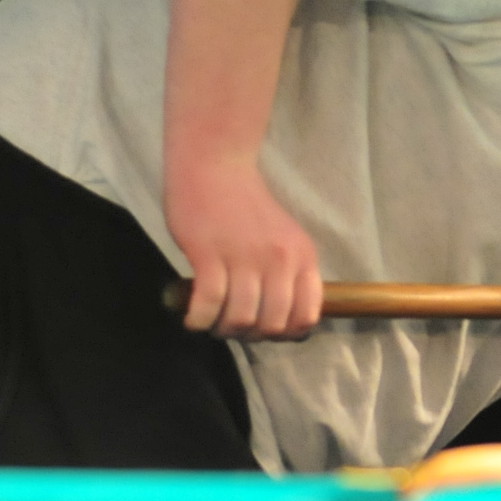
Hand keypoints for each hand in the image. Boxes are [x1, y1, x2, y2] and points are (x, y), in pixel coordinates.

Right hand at [165, 158, 321, 339]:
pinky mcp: (209, 253)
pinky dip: (199, 319)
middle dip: (251, 336)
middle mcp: (279, 260)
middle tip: (233, 326)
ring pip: (241, 318)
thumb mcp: (284, 238)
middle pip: (273, 324)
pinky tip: (193, 317)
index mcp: (302, 256)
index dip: (286, 333)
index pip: (307, 315)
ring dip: (223, 330)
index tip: (265, 329)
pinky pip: (208, 304)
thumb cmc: (245, 206)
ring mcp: (245, 257)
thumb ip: (287, 272)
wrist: (215, 165)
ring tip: (212, 323)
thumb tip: (280, 318)